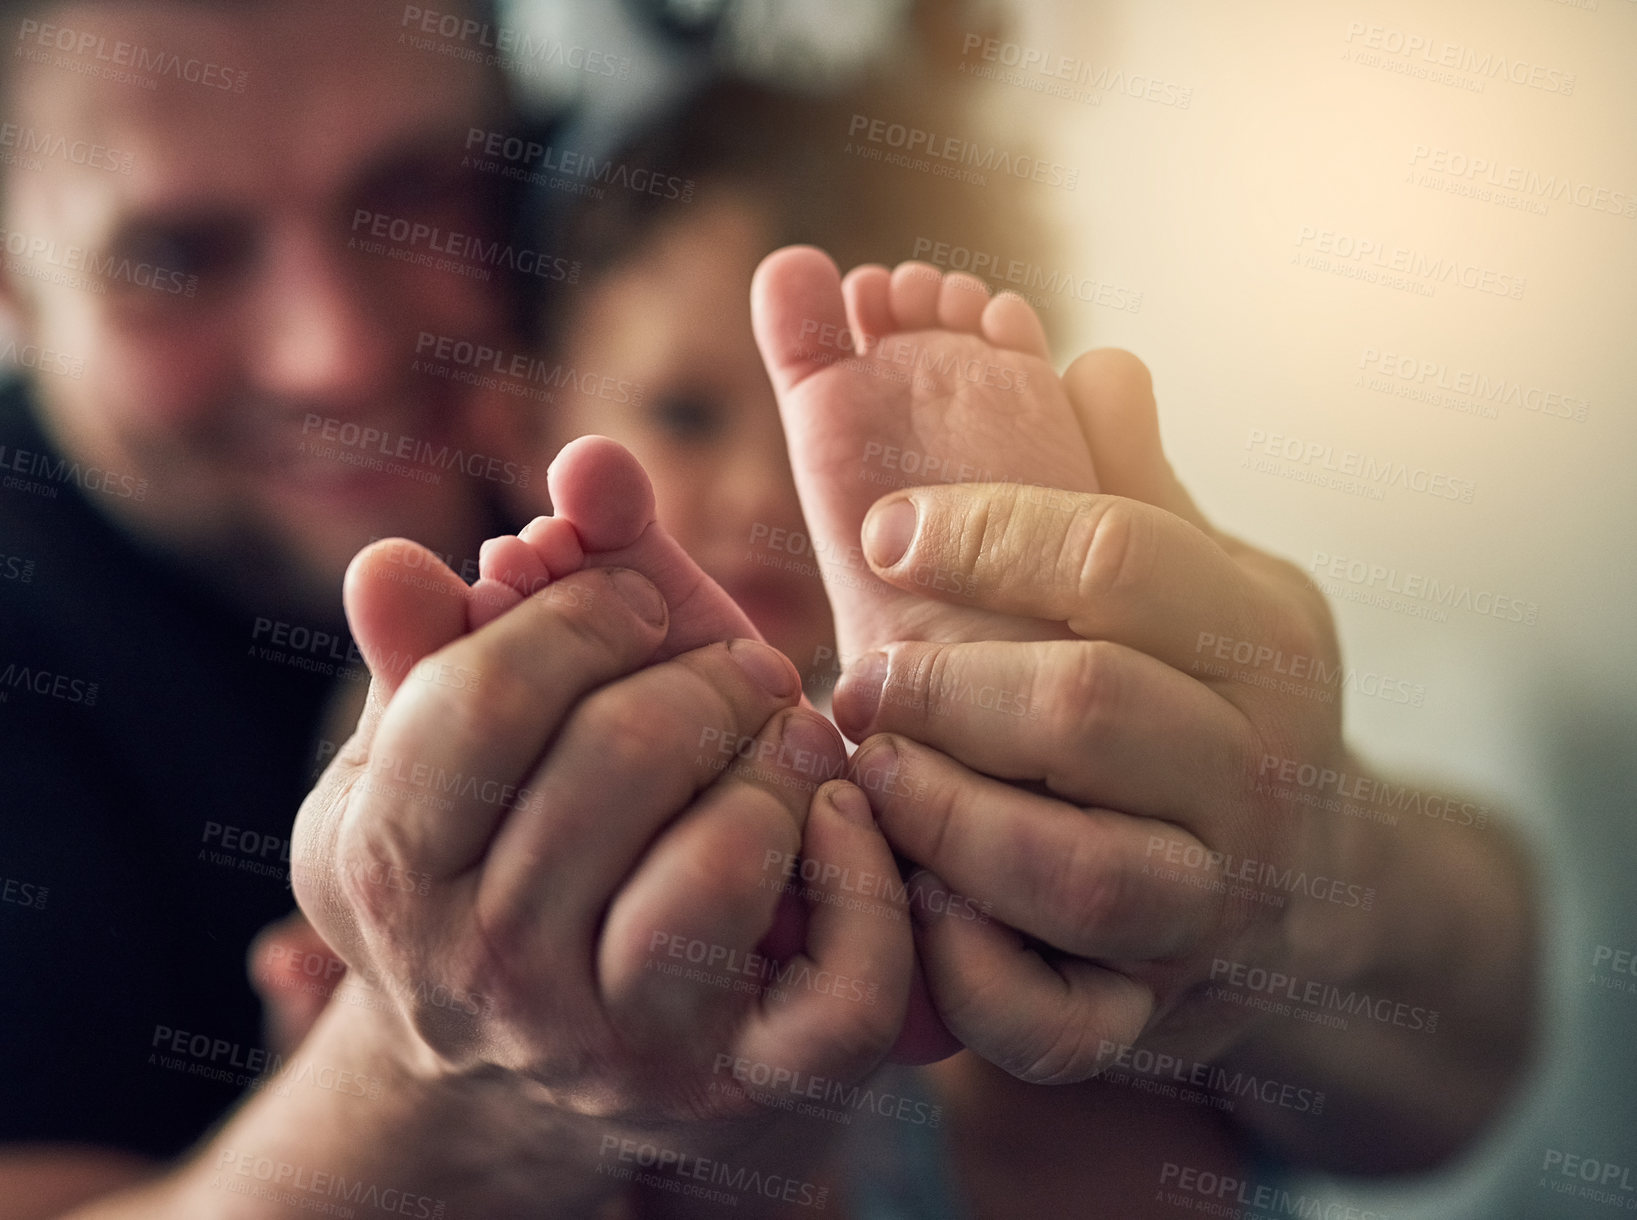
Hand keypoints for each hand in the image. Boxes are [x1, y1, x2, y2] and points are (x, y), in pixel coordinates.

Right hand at [291, 545, 911, 1157]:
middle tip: (743, 668)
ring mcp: (623, 1047)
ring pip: (714, 878)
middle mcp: (490, 976)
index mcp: (391, 873)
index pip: (481, 701)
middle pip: (613, 764)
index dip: (577, 615)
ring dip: (775, 769)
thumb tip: (392, 561)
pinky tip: (844, 818)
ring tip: (791, 734)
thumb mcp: (425, 766)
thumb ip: (424, 651)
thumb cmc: (486, 869)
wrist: (515, 1081)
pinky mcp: (746, 1089)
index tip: (633, 601)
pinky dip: (868, 888)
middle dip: (699, 678)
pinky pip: (843, 999)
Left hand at [831, 350, 1357, 1082]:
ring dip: (942, 817)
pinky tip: (912, 903)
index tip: (884, 530)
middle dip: (944, 682)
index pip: (1119, 558)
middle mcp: (1257, 775)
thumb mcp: (1212, 590)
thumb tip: (1093, 360)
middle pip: (1087, 706)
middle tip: (856, 675)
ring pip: (1076, 873)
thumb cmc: (1220, 711)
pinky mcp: (1154, 1016)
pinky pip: (1053, 1023)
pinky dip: (968, 970)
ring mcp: (1211, 908)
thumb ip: (1142, 489)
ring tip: (867, 772)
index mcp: (1265, 642)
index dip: (985, 533)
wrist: (1319, 902)